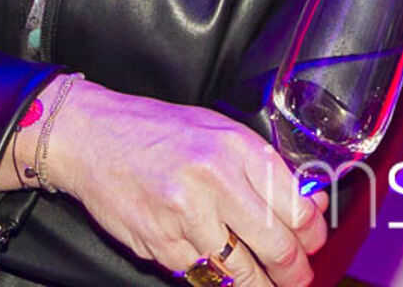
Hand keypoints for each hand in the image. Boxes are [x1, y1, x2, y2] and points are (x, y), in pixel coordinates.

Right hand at [44, 78, 328, 285]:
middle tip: (296, 279)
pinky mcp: (159, 242)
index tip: (313, 246)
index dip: (313, 237)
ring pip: (240, 272)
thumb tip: (309, 206)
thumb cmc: (154, 132)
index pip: (297, 208)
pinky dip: (208, 274)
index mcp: (235, 147)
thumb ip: (261, 168)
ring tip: (262, 284)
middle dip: (294, 274)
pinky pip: (198, 274)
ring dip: (257, 285)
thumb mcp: (216, 132)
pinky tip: (208, 260)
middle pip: (277, 248)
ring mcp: (185, 215)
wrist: (88, 135)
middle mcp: (214, 179)